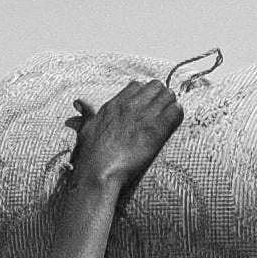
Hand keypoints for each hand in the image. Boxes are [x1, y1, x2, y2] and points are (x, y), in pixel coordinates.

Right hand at [66, 76, 185, 189]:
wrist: (99, 171)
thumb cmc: (90, 155)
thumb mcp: (86, 128)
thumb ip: (86, 113)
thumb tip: (79, 103)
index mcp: (115, 104)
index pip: (136, 86)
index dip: (143, 94)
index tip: (146, 105)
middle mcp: (130, 105)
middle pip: (154, 87)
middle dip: (159, 96)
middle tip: (161, 111)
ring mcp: (144, 116)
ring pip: (168, 95)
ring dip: (170, 104)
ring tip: (169, 117)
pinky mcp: (156, 130)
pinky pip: (175, 112)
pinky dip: (177, 115)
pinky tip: (173, 123)